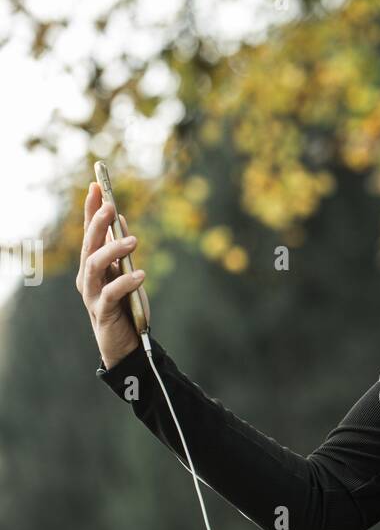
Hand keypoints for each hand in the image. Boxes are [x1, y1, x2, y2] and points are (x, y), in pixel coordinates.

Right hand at [76, 181, 146, 368]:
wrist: (127, 344)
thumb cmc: (126, 306)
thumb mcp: (125, 272)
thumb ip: (118, 248)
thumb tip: (118, 217)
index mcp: (92, 265)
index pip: (89, 232)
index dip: (91, 209)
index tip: (97, 185)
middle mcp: (87, 277)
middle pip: (88, 245)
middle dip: (97, 223)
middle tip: (111, 207)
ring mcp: (92, 295)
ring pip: (94, 266)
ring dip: (113, 250)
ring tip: (134, 241)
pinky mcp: (102, 312)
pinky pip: (110, 294)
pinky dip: (125, 282)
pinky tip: (141, 274)